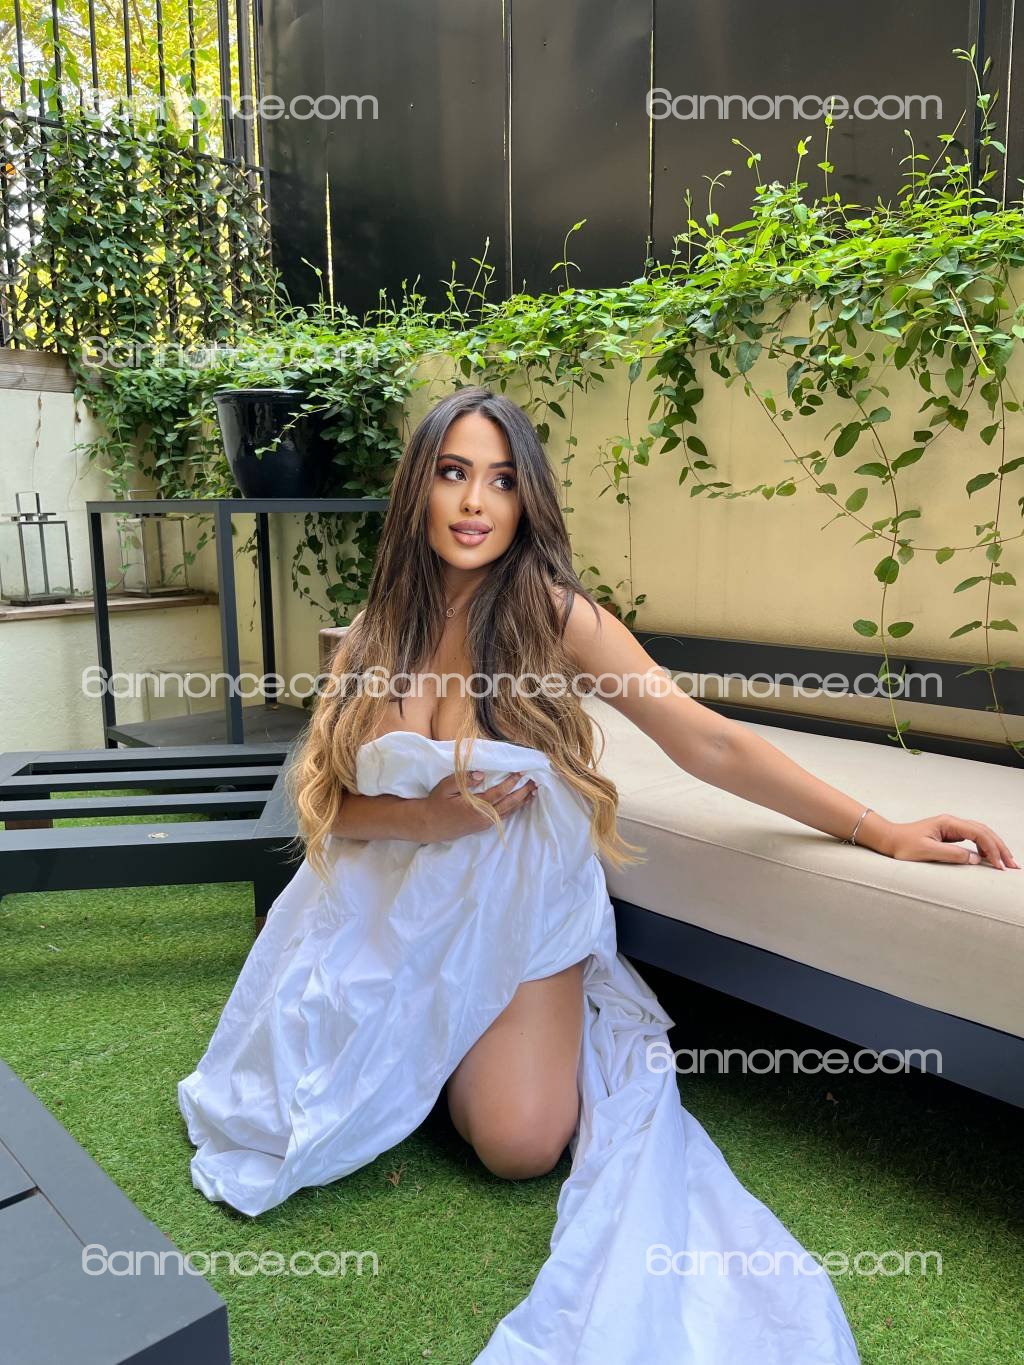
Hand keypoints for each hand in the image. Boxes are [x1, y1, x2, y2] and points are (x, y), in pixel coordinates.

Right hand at [416, 769, 537, 841]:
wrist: (428, 825)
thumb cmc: (436, 803)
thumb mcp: (445, 787)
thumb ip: (464, 780)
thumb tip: (481, 774)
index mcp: (475, 806)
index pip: (499, 793)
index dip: (511, 782)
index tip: (521, 772)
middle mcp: (483, 817)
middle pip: (509, 804)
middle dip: (523, 793)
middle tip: (535, 783)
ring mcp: (484, 823)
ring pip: (508, 813)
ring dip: (522, 803)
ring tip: (533, 793)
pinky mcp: (482, 827)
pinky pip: (503, 817)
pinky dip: (514, 810)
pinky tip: (519, 804)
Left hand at [881, 813, 1018, 868]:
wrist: (889, 839)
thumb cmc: (903, 845)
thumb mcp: (927, 851)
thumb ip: (951, 854)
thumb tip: (975, 859)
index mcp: (948, 823)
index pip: (978, 834)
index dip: (992, 849)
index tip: (1000, 865)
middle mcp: (952, 822)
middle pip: (984, 832)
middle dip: (1000, 848)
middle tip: (1013, 865)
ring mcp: (951, 828)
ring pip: (980, 834)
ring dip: (995, 847)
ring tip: (1006, 863)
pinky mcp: (949, 835)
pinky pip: (973, 839)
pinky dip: (984, 848)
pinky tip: (989, 858)